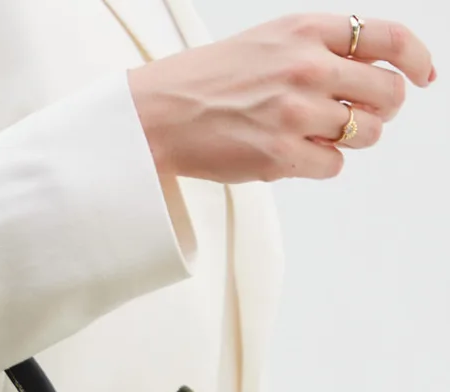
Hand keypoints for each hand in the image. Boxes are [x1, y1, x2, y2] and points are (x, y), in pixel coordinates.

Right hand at [128, 13, 435, 182]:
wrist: (162, 113)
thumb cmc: (213, 80)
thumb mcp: (272, 40)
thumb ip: (322, 48)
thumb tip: (376, 70)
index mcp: (307, 31)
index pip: (388, 38)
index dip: (417, 60)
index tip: (424, 77)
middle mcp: (307, 68)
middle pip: (387, 93)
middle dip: (383, 109)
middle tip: (363, 115)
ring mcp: (295, 113)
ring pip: (365, 133)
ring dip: (353, 139)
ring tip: (319, 135)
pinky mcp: (280, 155)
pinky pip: (333, 165)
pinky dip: (321, 163)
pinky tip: (293, 153)